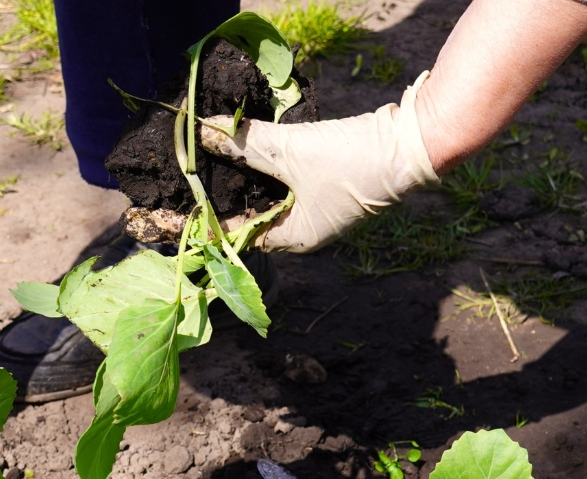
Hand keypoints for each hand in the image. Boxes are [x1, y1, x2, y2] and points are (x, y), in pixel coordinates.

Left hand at [200, 72, 438, 253]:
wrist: (410, 144)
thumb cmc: (352, 161)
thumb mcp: (291, 152)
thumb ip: (246, 144)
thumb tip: (204, 132)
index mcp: (294, 238)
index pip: (237, 237)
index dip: (205, 223)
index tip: (175, 211)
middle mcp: (304, 230)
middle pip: (249, 218)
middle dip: (220, 200)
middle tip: (187, 182)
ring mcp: (317, 208)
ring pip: (267, 197)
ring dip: (242, 180)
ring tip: (209, 163)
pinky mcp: (326, 184)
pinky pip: (285, 181)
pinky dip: (264, 167)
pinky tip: (246, 149)